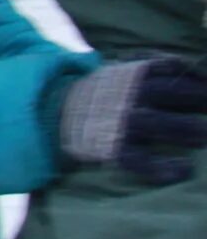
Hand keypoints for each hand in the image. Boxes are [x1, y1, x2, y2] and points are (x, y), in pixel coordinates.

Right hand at [60, 58, 206, 183]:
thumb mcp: (118, 74)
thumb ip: (147, 71)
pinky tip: (182, 170)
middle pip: (171, 93)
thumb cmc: (95, 96)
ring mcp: (118, 121)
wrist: (48, 112)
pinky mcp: (109, 147)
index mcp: (130, 74)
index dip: (195, 75)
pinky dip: (162, 167)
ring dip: (186, 130)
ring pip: (159, 123)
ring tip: (205, 136)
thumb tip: (189, 71)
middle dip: (199, 100)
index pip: (170, 68)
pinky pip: (138, 159)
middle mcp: (126, 94)